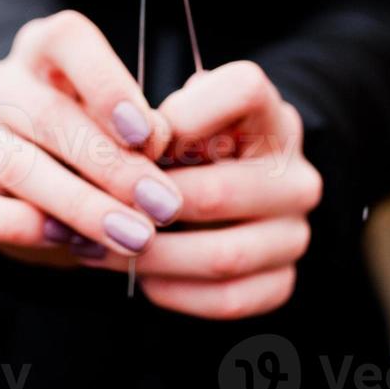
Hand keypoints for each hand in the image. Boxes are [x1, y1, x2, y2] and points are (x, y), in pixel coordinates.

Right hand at [0, 10, 183, 261]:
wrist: (52, 188)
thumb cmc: (105, 140)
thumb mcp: (130, 123)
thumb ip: (144, 127)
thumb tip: (159, 141)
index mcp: (45, 48)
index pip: (65, 39)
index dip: (108, 84)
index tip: (147, 135)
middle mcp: (1, 84)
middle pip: (48, 114)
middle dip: (113, 166)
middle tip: (163, 205)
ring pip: (16, 166)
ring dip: (82, 205)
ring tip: (135, 235)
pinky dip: (26, 229)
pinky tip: (71, 241)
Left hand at [72, 61, 321, 319]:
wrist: (213, 194)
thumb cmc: (180, 147)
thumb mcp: (171, 117)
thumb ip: (153, 122)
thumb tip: (130, 143)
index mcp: (271, 117)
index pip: (246, 90)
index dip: (183, 113)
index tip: (134, 136)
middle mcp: (296, 174)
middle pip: (221, 191)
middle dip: (147, 204)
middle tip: (94, 209)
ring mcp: (294, 232)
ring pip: (224, 255)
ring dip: (152, 256)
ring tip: (98, 248)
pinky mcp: (281, 279)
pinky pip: (230, 298)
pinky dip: (177, 292)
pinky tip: (140, 278)